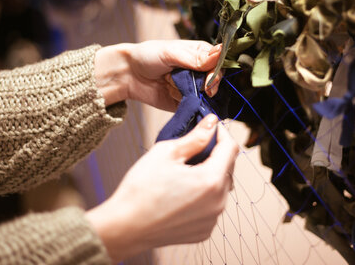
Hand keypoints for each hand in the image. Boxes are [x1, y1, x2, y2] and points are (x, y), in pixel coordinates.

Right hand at [85, 114, 237, 261]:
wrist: (124, 227)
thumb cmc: (141, 189)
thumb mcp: (166, 153)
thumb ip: (195, 137)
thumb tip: (211, 122)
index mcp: (211, 180)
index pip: (230, 148)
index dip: (221, 133)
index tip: (210, 127)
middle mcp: (218, 202)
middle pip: (228, 168)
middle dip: (215, 154)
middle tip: (194, 147)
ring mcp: (212, 219)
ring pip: (221, 187)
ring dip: (210, 175)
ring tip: (185, 171)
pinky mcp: (204, 231)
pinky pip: (211, 206)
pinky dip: (203, 196)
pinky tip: (182, 192)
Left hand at [94, 40, 222, 110]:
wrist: (129, 75)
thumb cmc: (148, 56)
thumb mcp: (171, 52)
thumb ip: (196, 57)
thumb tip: (220, 52)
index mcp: (200, 53)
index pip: (218, 62)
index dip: (216, 71)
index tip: (209, 79)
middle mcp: (199, 70)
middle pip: (215, 81)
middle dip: (208, 86)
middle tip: (200, 89)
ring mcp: (193, 87)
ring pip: (207, 96)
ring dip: (197, 96)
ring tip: (180, 91)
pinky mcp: (186, 102)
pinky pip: (196, 107)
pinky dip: (191, 106)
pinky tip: (182, 102)